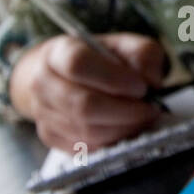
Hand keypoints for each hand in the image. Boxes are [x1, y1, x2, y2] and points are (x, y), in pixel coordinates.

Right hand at [9, 32, 165, 151]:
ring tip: (141, 119)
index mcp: (57, 52)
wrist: (59, 76)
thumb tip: (151, 81)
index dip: (114, 79)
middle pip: (84, 105)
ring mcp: (43, 113)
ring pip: (87, 132)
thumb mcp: (123, 45)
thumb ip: (142, 54)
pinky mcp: (50, 137)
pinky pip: (86, 148)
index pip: (78, 64)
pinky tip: (125, 129)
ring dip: (123, 129)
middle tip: (150, 109)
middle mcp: (43, 83)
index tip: (141, 87)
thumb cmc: (95, 60)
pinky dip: (112, 142)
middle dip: (126, 112)